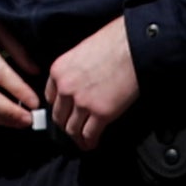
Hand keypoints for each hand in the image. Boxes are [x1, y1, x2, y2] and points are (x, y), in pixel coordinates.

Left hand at [45, 16, 142, 149]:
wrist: (134, 45)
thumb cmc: (114, 40)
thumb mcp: (83, 50)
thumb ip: (76, 68)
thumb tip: (82, 80)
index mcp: (59, 70)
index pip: (51, 97)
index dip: (60, 107)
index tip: (66, 112)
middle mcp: (65, 88)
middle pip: (59, 116)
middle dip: (66, 125)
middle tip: (73, 129)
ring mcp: (82, 102)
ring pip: (72, 129)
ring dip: (77, 137)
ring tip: (83, 141)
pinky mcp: (101, 113)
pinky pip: (89, 134)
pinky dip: (89, 142)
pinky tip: (92, 144)